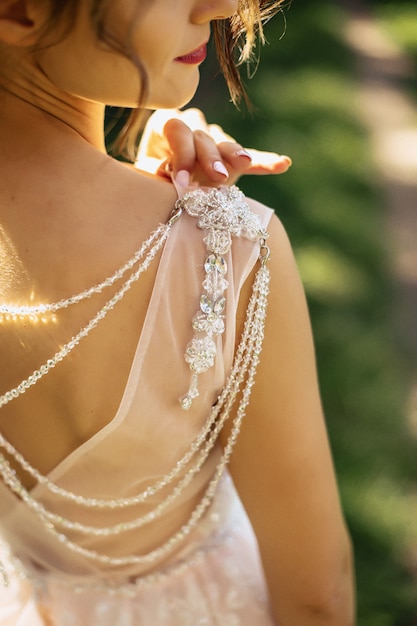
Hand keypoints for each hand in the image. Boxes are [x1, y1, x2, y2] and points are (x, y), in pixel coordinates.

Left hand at [135, 108, 291, 187]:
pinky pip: (251, 160)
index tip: (182, 180)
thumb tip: (167, 171)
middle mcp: (192, 126)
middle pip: (204, 136)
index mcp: (166, 124)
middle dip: (210, 158)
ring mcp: (215, 140)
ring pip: (226, 144)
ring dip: (235, 155)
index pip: (178, 130)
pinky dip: (265, 163)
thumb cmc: (147, 184)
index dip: (181, 153)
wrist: (157, 191)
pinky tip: (283, 164)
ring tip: (244, 163)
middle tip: (216, 177)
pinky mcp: (232, 160)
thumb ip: (154, 174)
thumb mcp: (145, 178)